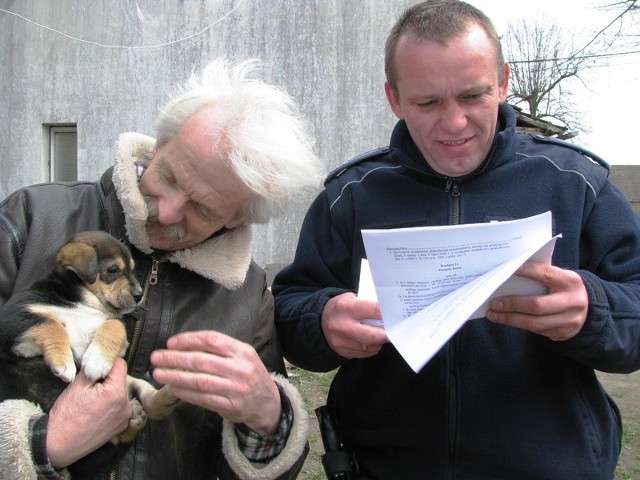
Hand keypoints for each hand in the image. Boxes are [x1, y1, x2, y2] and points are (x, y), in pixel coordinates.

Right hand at [47, 358, 131, 467]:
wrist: (59, 444)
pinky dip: (112, 404)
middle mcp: (126, 405)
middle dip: (109, 378)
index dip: (108, 362)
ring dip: (111, 391)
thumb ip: (94, 368)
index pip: (121, 365)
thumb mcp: (78, 384)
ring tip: (93, 400)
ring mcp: (125, 417)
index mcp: (116, 392)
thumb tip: (102, 358)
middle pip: (122, 380)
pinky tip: (97, 410)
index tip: (97, 365)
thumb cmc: (66, 414)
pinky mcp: (122, 426)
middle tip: (92, 385)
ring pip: (121, 393)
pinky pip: (120, 407)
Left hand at [150, 331, 280, 434]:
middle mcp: (240, 369)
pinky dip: (184, 393)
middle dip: (175, 359)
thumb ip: (220, 350)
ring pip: (199, 382)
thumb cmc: (249, 373)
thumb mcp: (243, 355)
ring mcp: (235, 389)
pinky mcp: (229, 406)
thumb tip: (184, 346)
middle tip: (156, 358)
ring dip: (175, 377)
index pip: (212, 340)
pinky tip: (172, 387)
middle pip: (202, 361)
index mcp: (243, 351)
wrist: (267, 402)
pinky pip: (202, 399)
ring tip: (158, 373)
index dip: (189, 340)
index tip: (171, 342)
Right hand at [321, 292, 388, 357]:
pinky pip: (364, 354)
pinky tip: (368, 341)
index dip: (387, 314)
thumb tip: (388, 315)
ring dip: (378, 342)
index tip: (394, 316)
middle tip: (391, 331)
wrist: (320, 321)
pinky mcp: (342, 351)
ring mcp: (340, 341)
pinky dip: (370, 348)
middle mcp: (341, 325)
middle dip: (385, 335)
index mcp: (346, 307)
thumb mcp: (351, 299)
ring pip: (370, 347)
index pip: (374, 311)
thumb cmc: (341, 308)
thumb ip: (367, 306)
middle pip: (373, 336)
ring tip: (378, 335)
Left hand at [486, 261, 587, 340]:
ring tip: (493, 314)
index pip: (545, 274)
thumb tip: (510, 272)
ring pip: (534, 323)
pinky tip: (506, 320)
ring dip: (510, 319)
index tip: (507, 270)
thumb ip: (541, 274)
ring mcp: (569, 320)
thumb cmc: (564, 288)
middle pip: (537, 305)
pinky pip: (536, 331)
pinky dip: (518, 325)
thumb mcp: (560, 277)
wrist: (589, 308)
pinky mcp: (562, 333)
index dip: (526, 271)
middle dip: (512, 304)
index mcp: (570, 281)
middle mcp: (572, 301)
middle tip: (494, 303)